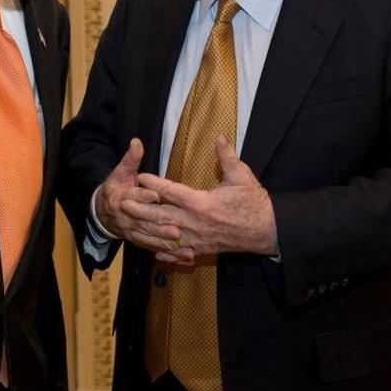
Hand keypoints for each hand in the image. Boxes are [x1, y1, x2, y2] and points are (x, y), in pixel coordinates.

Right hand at [94, 139, 181, 251]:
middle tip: (175, 226)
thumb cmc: (116, 188)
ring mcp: (131, 230)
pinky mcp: (137, 239)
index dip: (144, 196)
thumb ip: (131, 159)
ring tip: (178, 239)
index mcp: (122, 197)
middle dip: (158, 224)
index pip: (133, 196)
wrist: (102, 212)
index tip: (156, 195)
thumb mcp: (121, 172)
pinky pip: (151, 246)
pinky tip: (179, 253)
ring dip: (162, 240)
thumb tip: (137, 142)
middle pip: (143, 220)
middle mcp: (126, 216)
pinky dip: (165, 251)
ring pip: (148, 236)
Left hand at [133, 136, 276, 264]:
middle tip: (122, 203)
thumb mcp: (242, 176)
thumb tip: (219, 137)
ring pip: (165, 236)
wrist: (267, 231)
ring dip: (147, 231)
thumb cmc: (254, 202)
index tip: (140, 176)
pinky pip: (179, 253)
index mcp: (202, 203)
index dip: (154, 183)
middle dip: (140, 209)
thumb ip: (227, 157)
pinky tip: (154, 252)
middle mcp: (195, 223)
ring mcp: (198, 239)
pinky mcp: (203, 250)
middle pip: (161, 216)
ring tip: (129, 226)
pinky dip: (165, 254)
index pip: (171, 191)